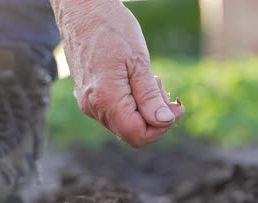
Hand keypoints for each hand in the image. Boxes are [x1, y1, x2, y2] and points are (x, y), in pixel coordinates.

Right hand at [51, 0, 184, 147]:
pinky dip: (132, 103)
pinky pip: (115, 112)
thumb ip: (150, 96)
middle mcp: (93, 106)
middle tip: (163, 87)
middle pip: (132, 133)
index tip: (175, 106)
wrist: (81, 8)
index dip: (162, 127)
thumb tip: (164, 121)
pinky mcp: (88, 96)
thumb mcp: (138, 60)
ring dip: (144, 109)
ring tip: (149, 79)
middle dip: (155, 117)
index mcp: (105, 99)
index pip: (138, 135)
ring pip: (124, 124)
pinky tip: (135, 80)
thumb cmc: (110, 27)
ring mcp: (88, 103)